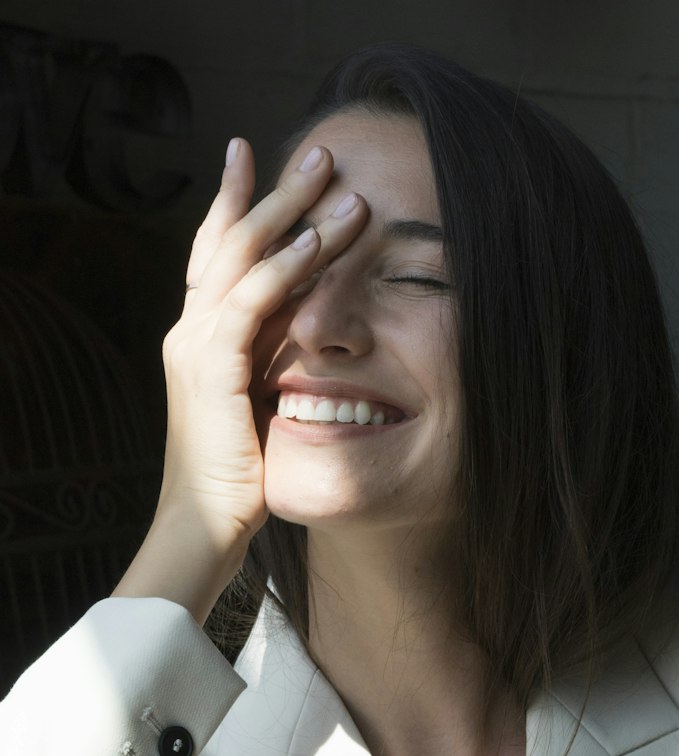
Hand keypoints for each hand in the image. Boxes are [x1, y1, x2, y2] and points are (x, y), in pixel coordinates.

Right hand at [115, 137, 368, 623]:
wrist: (203, 529)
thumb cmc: (238, 481)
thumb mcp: (262, 409)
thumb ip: (273, 366)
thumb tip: (311, 337)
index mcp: (201, 339)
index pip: (218, 255)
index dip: (239, 204)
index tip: (259, 158)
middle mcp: (190, 331)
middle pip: (228, 239)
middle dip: (273, 192)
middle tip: (317, 151)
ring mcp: (194, 347)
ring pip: (242, 259)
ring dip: (292, 216)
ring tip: (335, 181)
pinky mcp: (209, 370)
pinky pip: (249, 302)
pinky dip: (284, 268)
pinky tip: (316, 243)